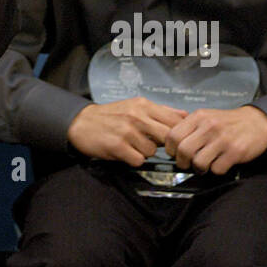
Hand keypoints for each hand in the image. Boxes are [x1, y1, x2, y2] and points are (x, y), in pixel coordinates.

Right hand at [67, 97, 187, 166]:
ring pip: (152, 151)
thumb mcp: (135, 106)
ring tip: (133, 146)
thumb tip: (185, 114)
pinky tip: (126, 153)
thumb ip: (161, 111)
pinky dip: (134, 160)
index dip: (179, 133)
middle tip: (157, 147)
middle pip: (167, 137)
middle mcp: (136, 116)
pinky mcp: (118, 147)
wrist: (81, 122)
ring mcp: (127, 132)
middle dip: (166, 146)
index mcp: (143, 105)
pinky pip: (138, 160)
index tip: (175, 140)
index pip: (174, 120)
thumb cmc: (110, 116)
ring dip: (145, 153)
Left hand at [164, 105, 266, 175]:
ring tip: (205, 165)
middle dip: (182, 162)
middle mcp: (209, 126)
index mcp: (199, 117)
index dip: (170, 149)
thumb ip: (190, 127)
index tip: (174, 154)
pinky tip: (220, 163)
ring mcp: (222, 139)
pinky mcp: (235, 152)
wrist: (257, 121)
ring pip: (198, 162)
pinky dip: (216, 170)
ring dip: (199, 168)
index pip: (173, 135)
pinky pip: (217, 169)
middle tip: (187, 164)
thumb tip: (172, 142)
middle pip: (183, 150)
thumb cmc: (230, 122)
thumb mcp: (207, 116)